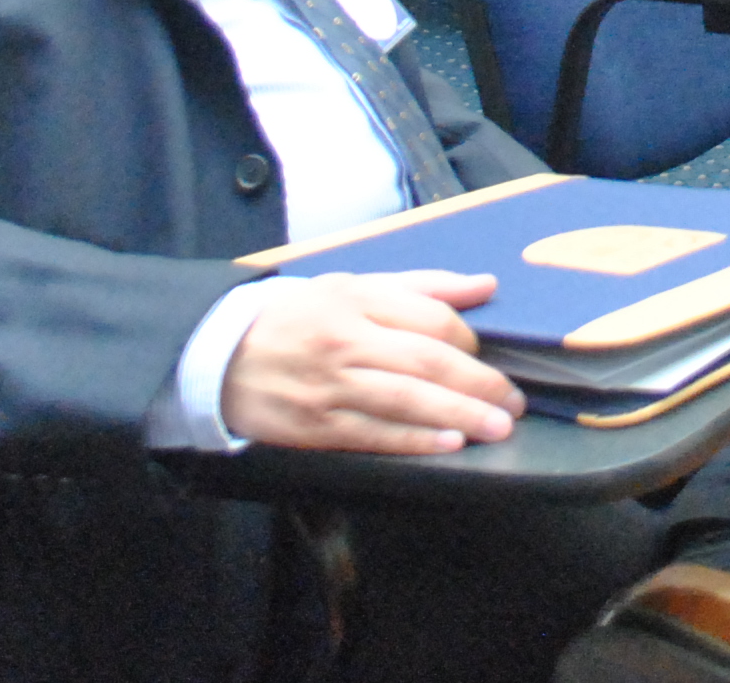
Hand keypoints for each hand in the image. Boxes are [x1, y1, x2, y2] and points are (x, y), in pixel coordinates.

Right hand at [217, 272, 523, 453]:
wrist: (215, 356)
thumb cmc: (294, 318)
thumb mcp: (351, 285)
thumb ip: (421, 286)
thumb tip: (484, 285)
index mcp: (356, 300)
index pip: (429, 319)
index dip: (466, 341)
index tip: (485, 358)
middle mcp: (346, 341)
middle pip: (425, 361)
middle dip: (477, 384)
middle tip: (514, 403)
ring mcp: (329, 387)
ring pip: (405, 401)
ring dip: (458, 415)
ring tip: (497, 426)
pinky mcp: (314, 427)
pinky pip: (373, 435)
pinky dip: (414, 441)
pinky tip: (448, 443)